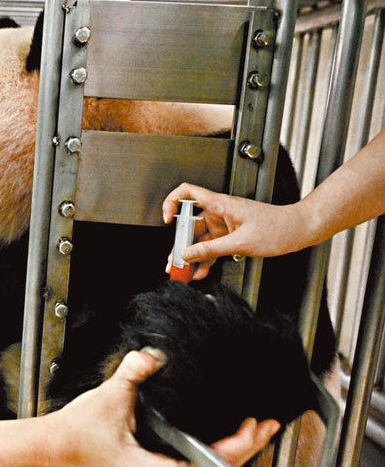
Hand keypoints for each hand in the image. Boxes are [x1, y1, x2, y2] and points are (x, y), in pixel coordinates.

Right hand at [46, 349, 279, 466]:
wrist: (56, 445)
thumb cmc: (77, 432)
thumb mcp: (112, 396)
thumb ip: (137, 370)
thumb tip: (156, 354)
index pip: (212, 464)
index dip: (240, 444)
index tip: (257, 427)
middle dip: (245, 448)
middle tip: (266, 426)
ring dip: (230, 453)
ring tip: (252, 432)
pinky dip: (211, 456)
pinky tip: (222, 442)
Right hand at [161, 183, 308, 279]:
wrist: (300, 230)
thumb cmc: (279, 227)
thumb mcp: (241, 242)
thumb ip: (211, 250)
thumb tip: (188, 254)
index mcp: (220, 204)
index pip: (187, 193)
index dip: (172, 202)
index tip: (166, 220)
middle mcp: (219, 212)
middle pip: (190, 225)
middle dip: (180, 245)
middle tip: (174, 263)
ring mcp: (224, 225)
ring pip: (199, 240)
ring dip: (191, 257)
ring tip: (183, 273)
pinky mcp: (230, 236)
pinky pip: (211, 248)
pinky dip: (205, 259)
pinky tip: (199, 271)